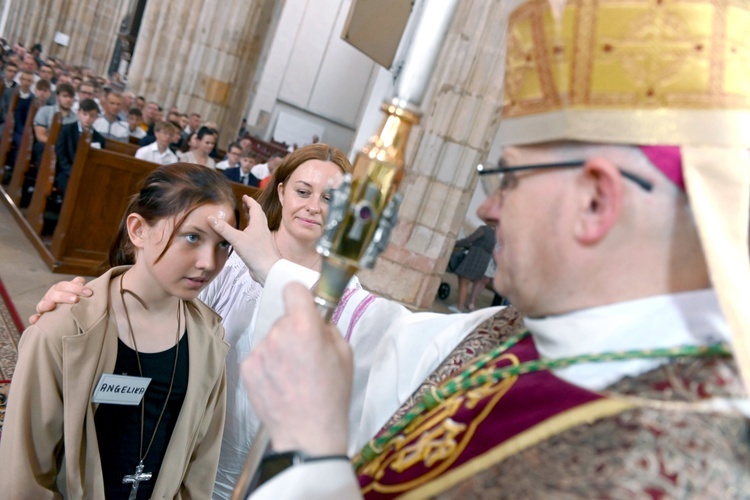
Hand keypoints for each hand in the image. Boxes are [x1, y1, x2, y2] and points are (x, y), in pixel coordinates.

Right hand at [29, 276, 91, 324]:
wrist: (64, 317)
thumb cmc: (74, 302)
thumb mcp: (77, 294)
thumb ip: (79, 287)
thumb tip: (82, 284)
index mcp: (60, 289)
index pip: (66, 285)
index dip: (77, 287)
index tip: (89, 293)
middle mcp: (51, 296)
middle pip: (56, 293)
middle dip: (65, 295)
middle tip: (75, 299)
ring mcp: (44, 306)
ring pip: (43, 304)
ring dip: (47, 304)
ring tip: (52, 305)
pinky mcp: (40, 317)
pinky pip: (35, 317)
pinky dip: (34, 318)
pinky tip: (35, 320)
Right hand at [209, 195, 279, 285]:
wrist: (268, 270)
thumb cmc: (256, 253)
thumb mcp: (236, 239)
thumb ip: (223, 229)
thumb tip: (211, 218)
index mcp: (259, 224)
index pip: (255, 207)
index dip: (249, 201)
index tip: (244, 196)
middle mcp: (262, 229)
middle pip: (258, 215)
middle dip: (251, 208)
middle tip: (244, 204)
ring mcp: (263, 239)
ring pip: (258, 225)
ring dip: (251, 219)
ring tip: (244, 217)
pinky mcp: (261, 247)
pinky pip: (256, 235)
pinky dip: (250, 230)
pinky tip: (244, 236)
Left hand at [241, 283, 352, 454]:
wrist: (307, 433)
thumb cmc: (331, 395)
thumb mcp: (344, 354)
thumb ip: (328, 328)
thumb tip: (317, 317)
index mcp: (305, 327)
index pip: (293, 289)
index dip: (301, 297)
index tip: (305, 308)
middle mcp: (278, 334)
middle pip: (285, 318)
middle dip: (295, 330)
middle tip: (307, 355)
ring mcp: (259, 351)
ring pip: (272, 337)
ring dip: (281, 348)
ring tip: (294, 375)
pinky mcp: (247, 368)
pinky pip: (260, 355)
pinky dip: (269, 365)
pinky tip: (281, 383)